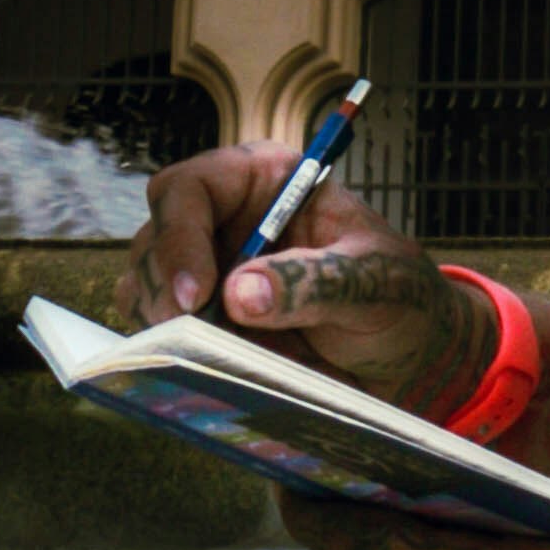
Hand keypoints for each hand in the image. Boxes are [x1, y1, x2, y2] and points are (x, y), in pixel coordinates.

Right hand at [115, 144, 487, 417]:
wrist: (404, 354)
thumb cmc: (397, 297)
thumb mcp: (375, 283)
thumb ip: (316, 282)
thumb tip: (241, 293)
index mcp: (267, 181)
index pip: (192, 188)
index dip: (181, 236)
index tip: (198, 295)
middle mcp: (225, 219)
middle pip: (155, 239)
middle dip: (163, 289)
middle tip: (188, 336)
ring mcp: (207, 269)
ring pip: (144, 286)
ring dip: (162, 323)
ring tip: (205, 354)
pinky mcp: (202, 320)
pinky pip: (158, 330)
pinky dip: (168, 351)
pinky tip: (202, 368)